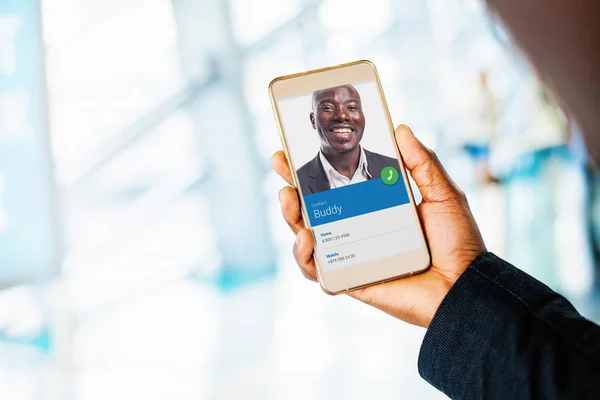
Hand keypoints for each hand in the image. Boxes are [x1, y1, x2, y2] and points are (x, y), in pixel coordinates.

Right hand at [271, 125, 486, 327]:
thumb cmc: (458, 242)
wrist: (466, 286)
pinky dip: (305, 258)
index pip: (337, 186)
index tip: (294, 149)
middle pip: (313, 210)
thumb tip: (400, 128)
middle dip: (291, 188)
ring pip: (307, 239)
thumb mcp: (442, 194)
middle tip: (281, 166)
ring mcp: (352, 256)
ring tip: (290, 200)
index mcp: (375, 208)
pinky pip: (319, 272)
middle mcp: (358, 231)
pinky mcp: (351, 280)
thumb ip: (422, 163)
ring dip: (291, 218)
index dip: (313, 169)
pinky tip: (308, 239)